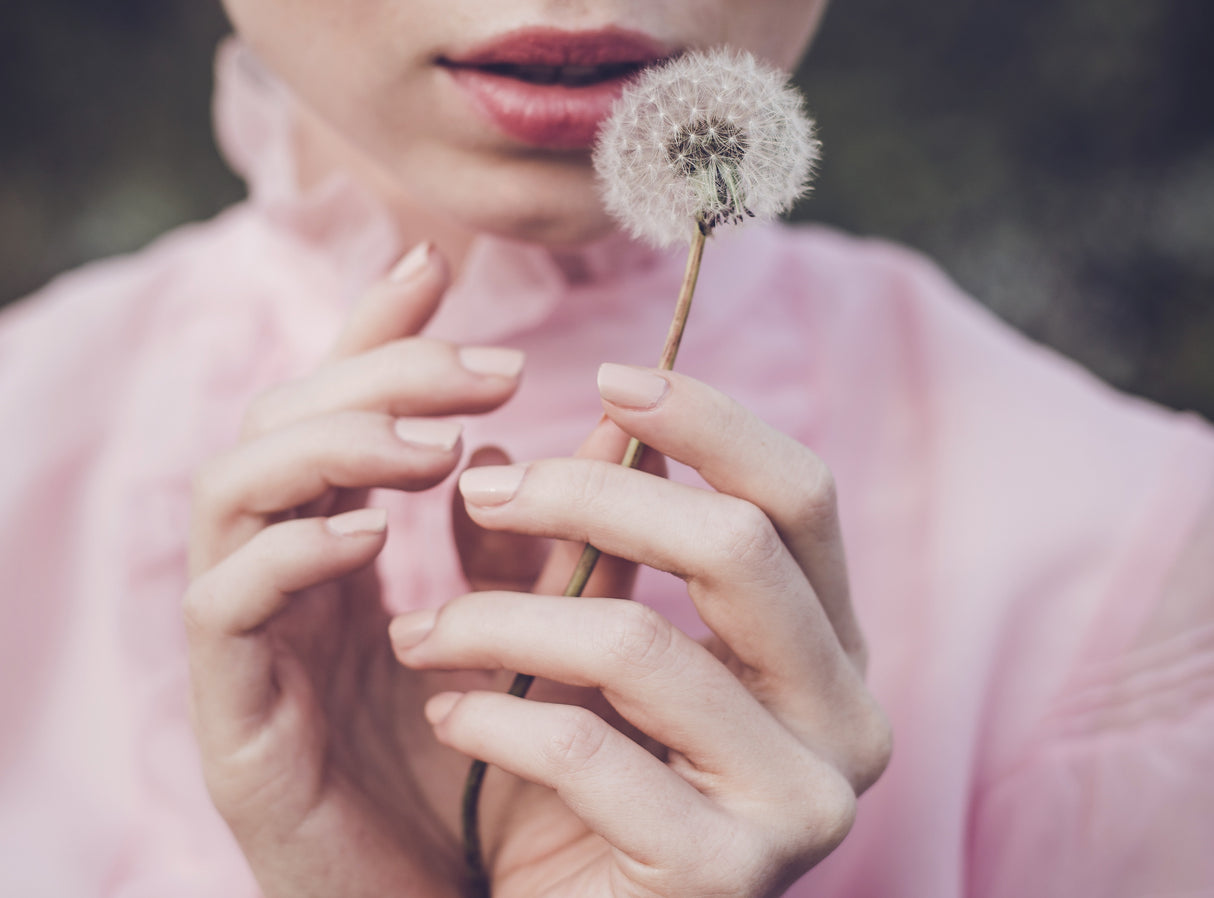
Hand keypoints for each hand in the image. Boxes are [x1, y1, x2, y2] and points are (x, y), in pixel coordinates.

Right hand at [183, 243, 528, 896]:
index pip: (340, 405)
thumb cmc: (489, 767)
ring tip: (435, 447)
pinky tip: (372, 537)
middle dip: (378, 374)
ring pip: (233, 490)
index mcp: (348, 544)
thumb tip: (622, 420)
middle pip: (281, 419)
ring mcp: (249, 640)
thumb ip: (564, 531)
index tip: (440, 266)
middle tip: (491, 371)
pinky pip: (229, 605)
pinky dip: (294, 551)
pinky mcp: (235, 717)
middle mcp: (286, 574)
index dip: (375, 328)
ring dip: (332, 446)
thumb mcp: (537, 626)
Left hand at [391, 365, 891, 897]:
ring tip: (420, 628)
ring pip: (643, 646)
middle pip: (737, 545)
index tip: (607, 374)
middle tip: (480, 492)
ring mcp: (801, 804)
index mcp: (830, 645)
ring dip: (502, 620)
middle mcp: (846, 716)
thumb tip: (607, 419)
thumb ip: (617, 542)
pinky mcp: (727, 878)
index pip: (801, 495)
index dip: (711, 420)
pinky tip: (445, 712)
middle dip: (589, 497)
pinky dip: (493, 717)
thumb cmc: (597, 783)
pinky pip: (587, 754)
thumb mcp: (608, 646)